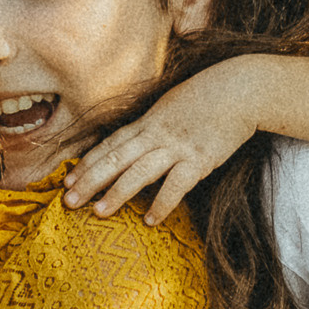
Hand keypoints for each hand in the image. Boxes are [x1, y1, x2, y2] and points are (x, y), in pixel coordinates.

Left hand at [62, 61, 265, 224]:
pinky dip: (162, 202)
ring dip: (117, 192)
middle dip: (90, 180)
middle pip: (116, 159)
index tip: (67, 180)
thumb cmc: (206, 97)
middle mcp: (157, 133)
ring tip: (99, 212)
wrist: (241, 89)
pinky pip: (177, 184)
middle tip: (68, 201)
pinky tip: (150, 219)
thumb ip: (152, 127)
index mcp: (148, 121)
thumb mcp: (171, 107)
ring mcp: (178, 146)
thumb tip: (134, 146)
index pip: (110, 145)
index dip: (87, 163)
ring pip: (139, 171)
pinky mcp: (200, 159)